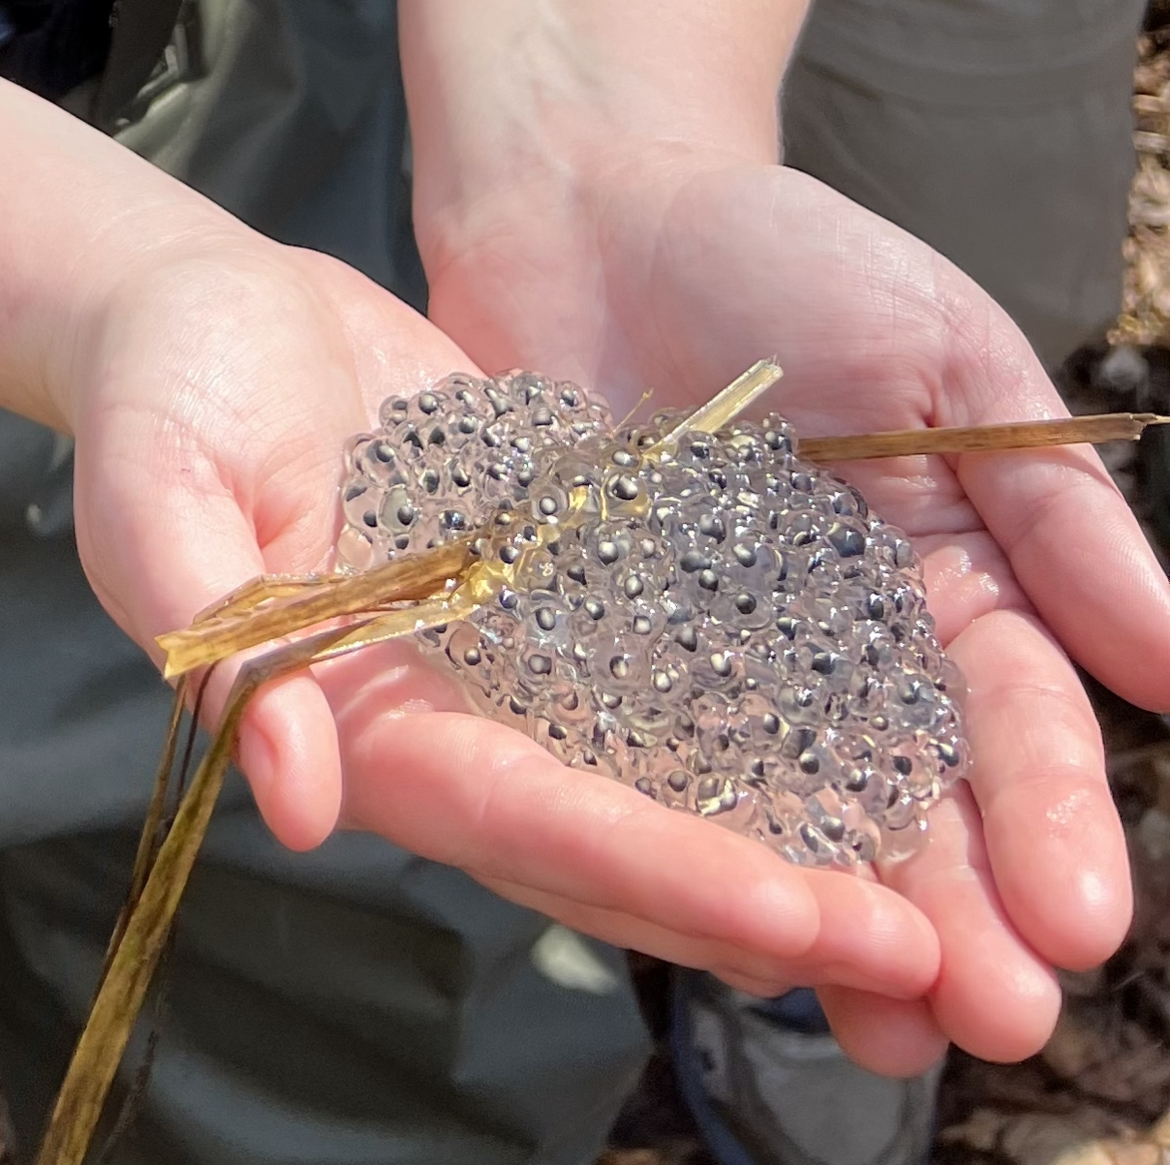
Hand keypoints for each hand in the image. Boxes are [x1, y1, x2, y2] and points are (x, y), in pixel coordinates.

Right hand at [70, 220, 939, 1035]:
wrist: (235, 320)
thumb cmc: (176, 391)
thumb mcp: (163, 490)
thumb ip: (215, 640)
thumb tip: (296, 793)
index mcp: (365, 720)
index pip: (514, 816)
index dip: (643, 870)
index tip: (788, 916)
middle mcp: (459, 717)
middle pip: (613, 834)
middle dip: (752, 897)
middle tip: (909, 957)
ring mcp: (523, 663)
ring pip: (664, 775)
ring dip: (785, 834)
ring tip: (923, 894)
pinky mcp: (570, 592)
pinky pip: (675, 673)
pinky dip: (763, 718)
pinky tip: (868, 747)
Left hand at [418, 140, 1167, 1071]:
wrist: (596, 220)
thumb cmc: (784, 259)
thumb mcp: (945, 361)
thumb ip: (1051, 511)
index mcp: (936, 578)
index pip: (1010, 720)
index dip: (1051, 820)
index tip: (1081, 925)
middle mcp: (831, 645)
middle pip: (905, 796)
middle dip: (953, 909)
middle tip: (989, 1026)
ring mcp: (711, 660)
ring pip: (786, 810)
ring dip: (832, 919)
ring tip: (881, 1028)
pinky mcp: (598, 655)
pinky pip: (648, 762)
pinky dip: (688, 843)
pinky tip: (724, 931)